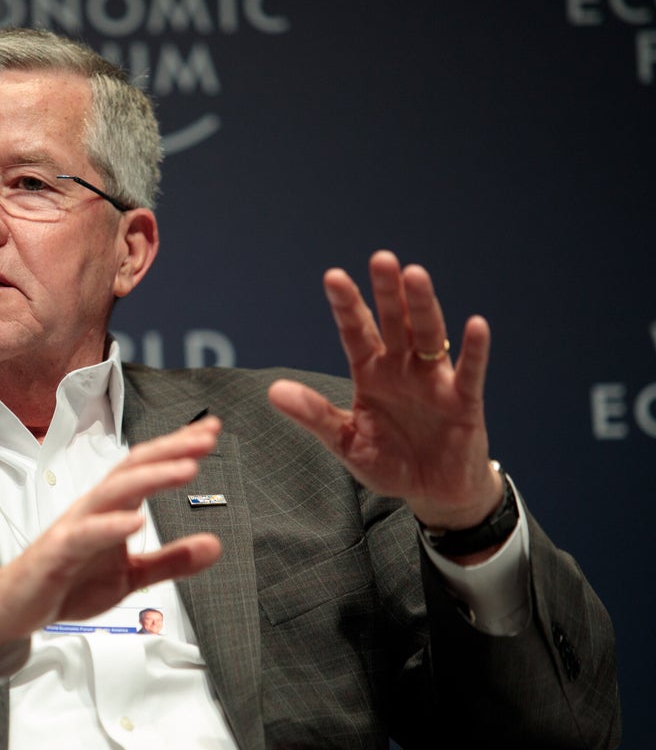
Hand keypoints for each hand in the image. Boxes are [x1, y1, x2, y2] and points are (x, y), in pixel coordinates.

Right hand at [0, 416, 222, 661]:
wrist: (18, 606)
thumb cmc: (67, 581)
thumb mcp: (131, 575)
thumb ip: (171, 560)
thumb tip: (214, 545)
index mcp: (112, 507)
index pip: (147, 467)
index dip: (178, 447)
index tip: (211, 430)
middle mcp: (94, 507)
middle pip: (134, 467)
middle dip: (171, 449)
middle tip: (206, 437)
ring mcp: (75, 526)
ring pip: (114, 490)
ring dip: (151, 476)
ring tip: (186, 468)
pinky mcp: (58, 551)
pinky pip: (85, 533)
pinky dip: (111, 524)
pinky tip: (137, 520)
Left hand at [268, 251, 503, 532]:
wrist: (432, 491)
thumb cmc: (389, 462)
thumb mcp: (345, 442)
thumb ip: (314, 415)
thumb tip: (274, 391)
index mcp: (371, 373)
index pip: (355, 332)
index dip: (346, 305)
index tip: (333, 277)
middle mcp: (402, 368)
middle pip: (393, 322)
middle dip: (386, 292)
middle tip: (380, 258)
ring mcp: (434, 380)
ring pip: (428, 335)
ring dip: (422, 306)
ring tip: (415, 275)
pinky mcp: (464, 401)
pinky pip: (470, 371)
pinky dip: (474, 349)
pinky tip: (475, 324)